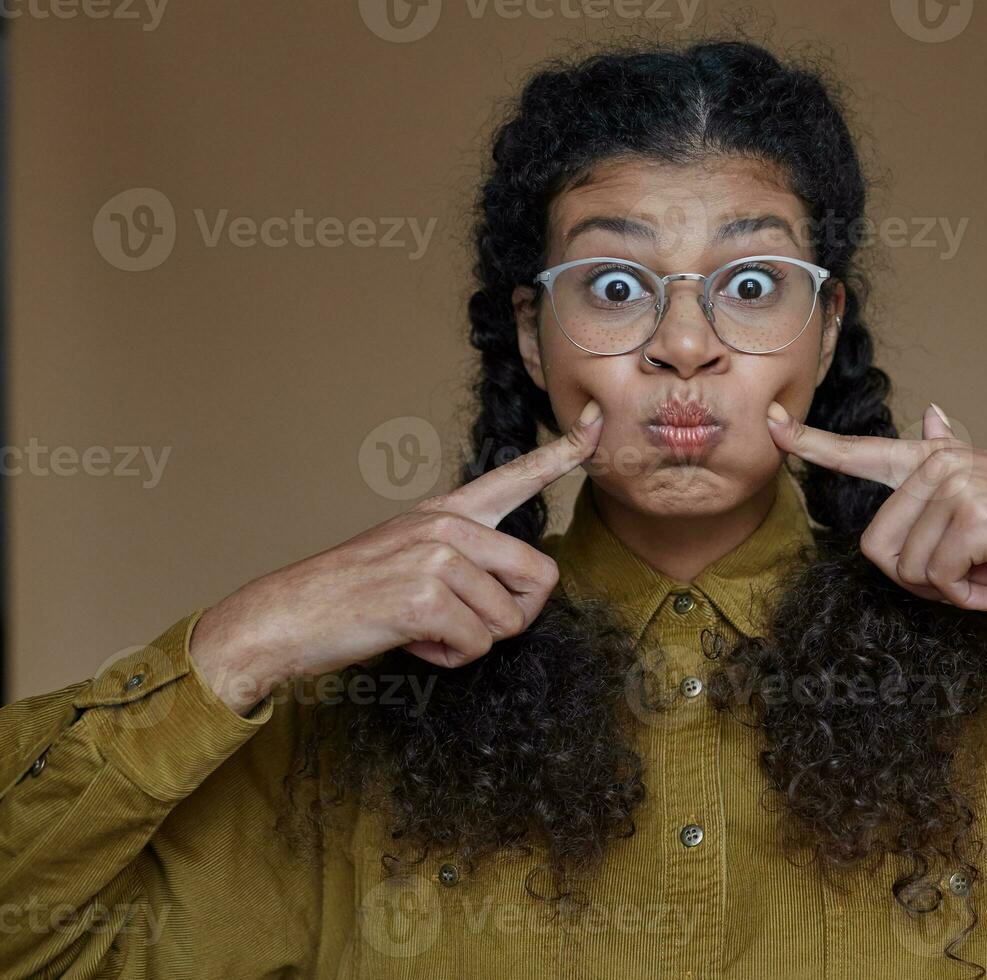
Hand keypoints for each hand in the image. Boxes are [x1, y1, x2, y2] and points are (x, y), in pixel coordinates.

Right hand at [190, 400, 603, 714]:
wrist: (284, 617)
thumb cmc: (350, 596)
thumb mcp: (408, 555)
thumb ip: (464, 558)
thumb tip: (518, 591)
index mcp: (446, 512)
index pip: (516, 476)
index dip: (563, 453)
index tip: (597, 423)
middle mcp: (447, 525)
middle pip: (540, 576)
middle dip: (514, 617)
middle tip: (466, 624)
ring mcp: (436, 557)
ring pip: (508, 621)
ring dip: (472, 642)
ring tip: (423, 628)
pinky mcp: (425, 597)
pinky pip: (477, 644)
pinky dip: (449, 657)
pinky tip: (412, 640)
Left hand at [766, 401, 986, 611]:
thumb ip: (951, 456)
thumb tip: (929, 413)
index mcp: (937, 459)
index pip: (863, 451)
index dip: (812, 443)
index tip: (773, 426)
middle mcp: (940, 463)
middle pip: (876, 545)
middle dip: (915, 579)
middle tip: (963, 580)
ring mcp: (956, 486)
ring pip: (905, 567)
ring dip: (944, 590)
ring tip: (986, 575)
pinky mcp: (974, 518)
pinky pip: (937, 578)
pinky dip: (964, 598)